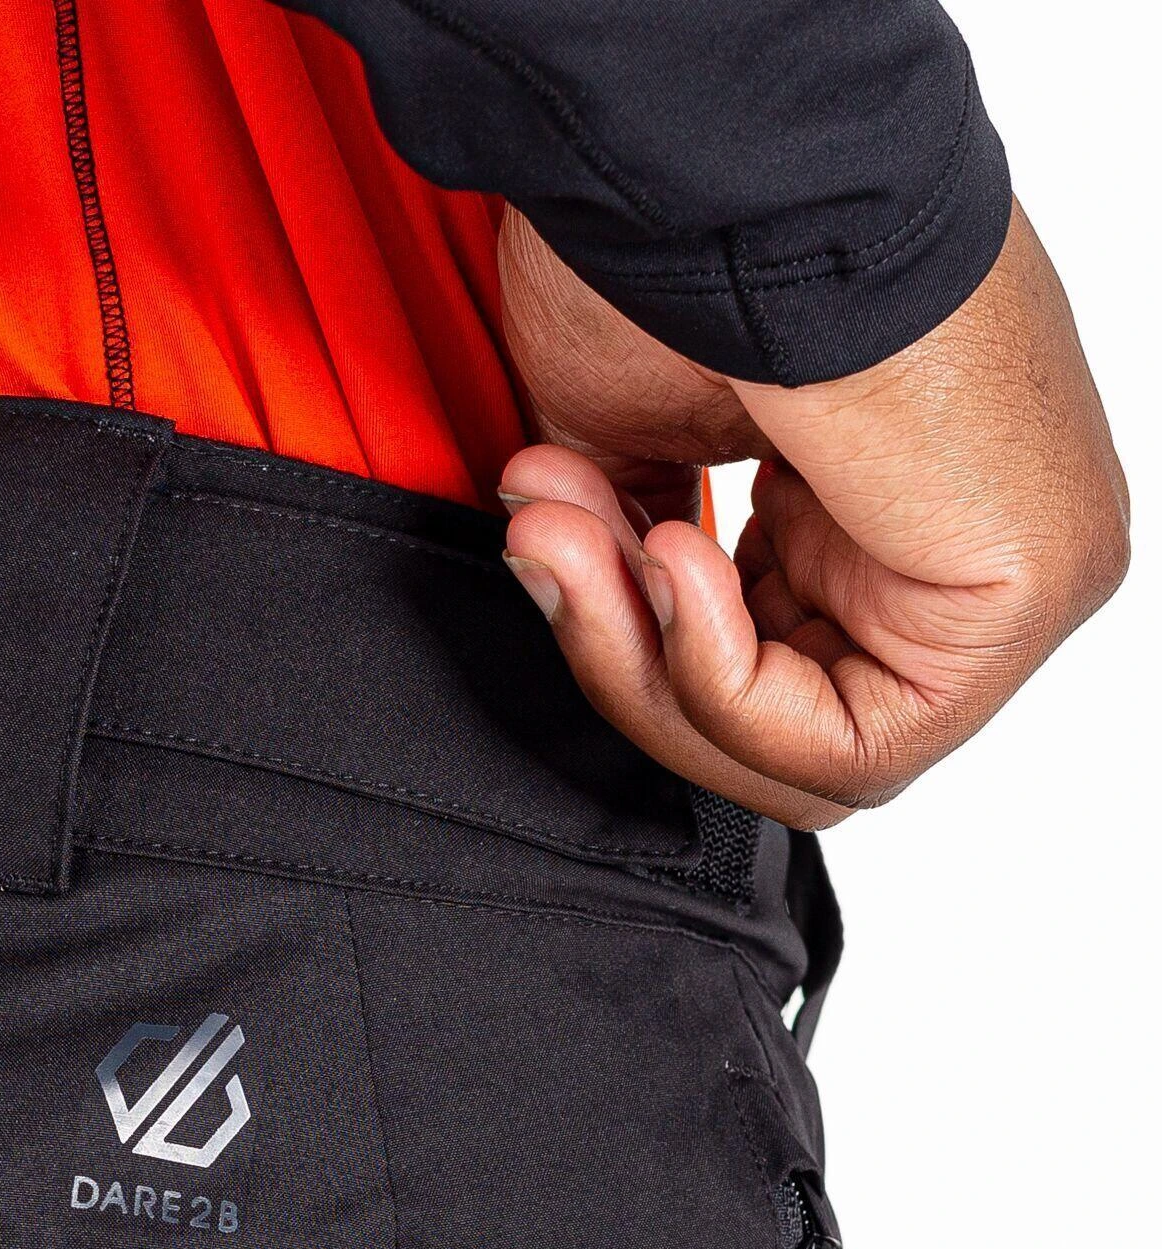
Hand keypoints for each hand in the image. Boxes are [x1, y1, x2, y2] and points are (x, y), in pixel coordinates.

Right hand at [495, 201, 1129, 826]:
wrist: (727, 170)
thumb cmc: (688, 253)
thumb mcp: (628, 450)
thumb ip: (630, 564)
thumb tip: (588, 611)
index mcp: (872, 498)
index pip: (755, 674)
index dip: (626, 643)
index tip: (549, 547)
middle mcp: (945, 541)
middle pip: (771, 732)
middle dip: (626, 660)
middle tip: (550, 557)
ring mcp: (995, 572)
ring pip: (804, 756)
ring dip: (653, 667)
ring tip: (598, 547)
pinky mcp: (1019, 594)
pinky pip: (852, 746)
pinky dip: (723, 682)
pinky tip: (675, 561)